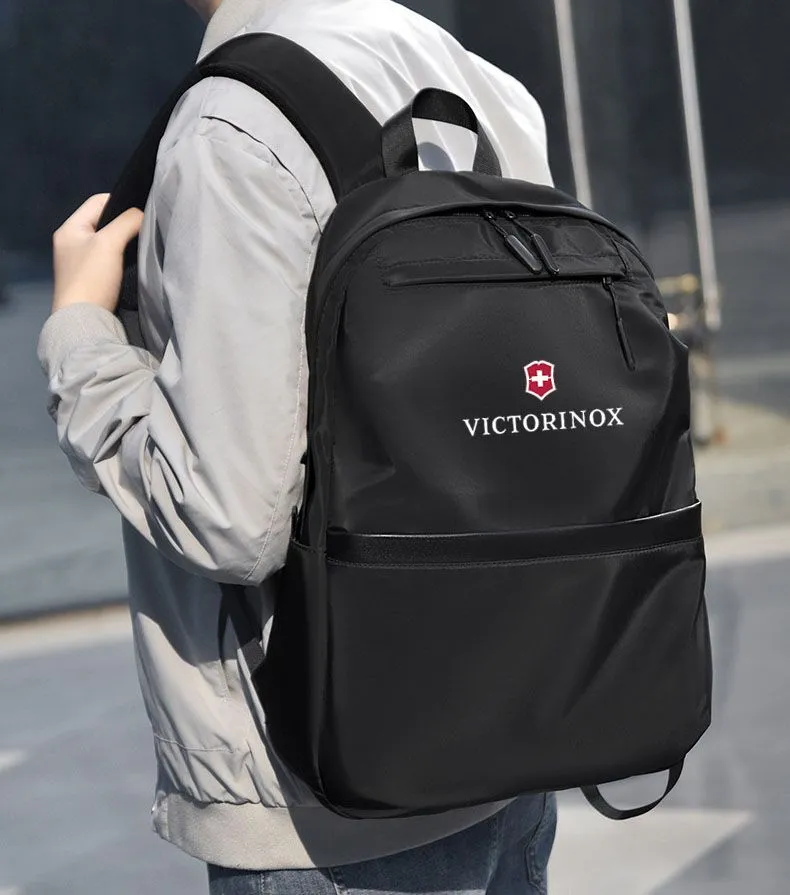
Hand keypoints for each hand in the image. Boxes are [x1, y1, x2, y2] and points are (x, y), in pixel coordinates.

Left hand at [52, 194, 143, 314]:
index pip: (98, 201)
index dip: (122, 202)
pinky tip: (134, 265)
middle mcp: (72, 243)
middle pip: (104, 222)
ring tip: (143, 247)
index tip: (142, 214)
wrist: (84, 322)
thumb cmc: (92, 278)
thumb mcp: (109, 243)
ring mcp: (80, 263)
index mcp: (69, 229)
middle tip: (145, 231)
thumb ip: (128, 222)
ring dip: (126, 243)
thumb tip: (143, 214)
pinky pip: (110, 260)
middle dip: (125, 224)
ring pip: (109, 242)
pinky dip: (123, 260)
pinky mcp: (91, 280)